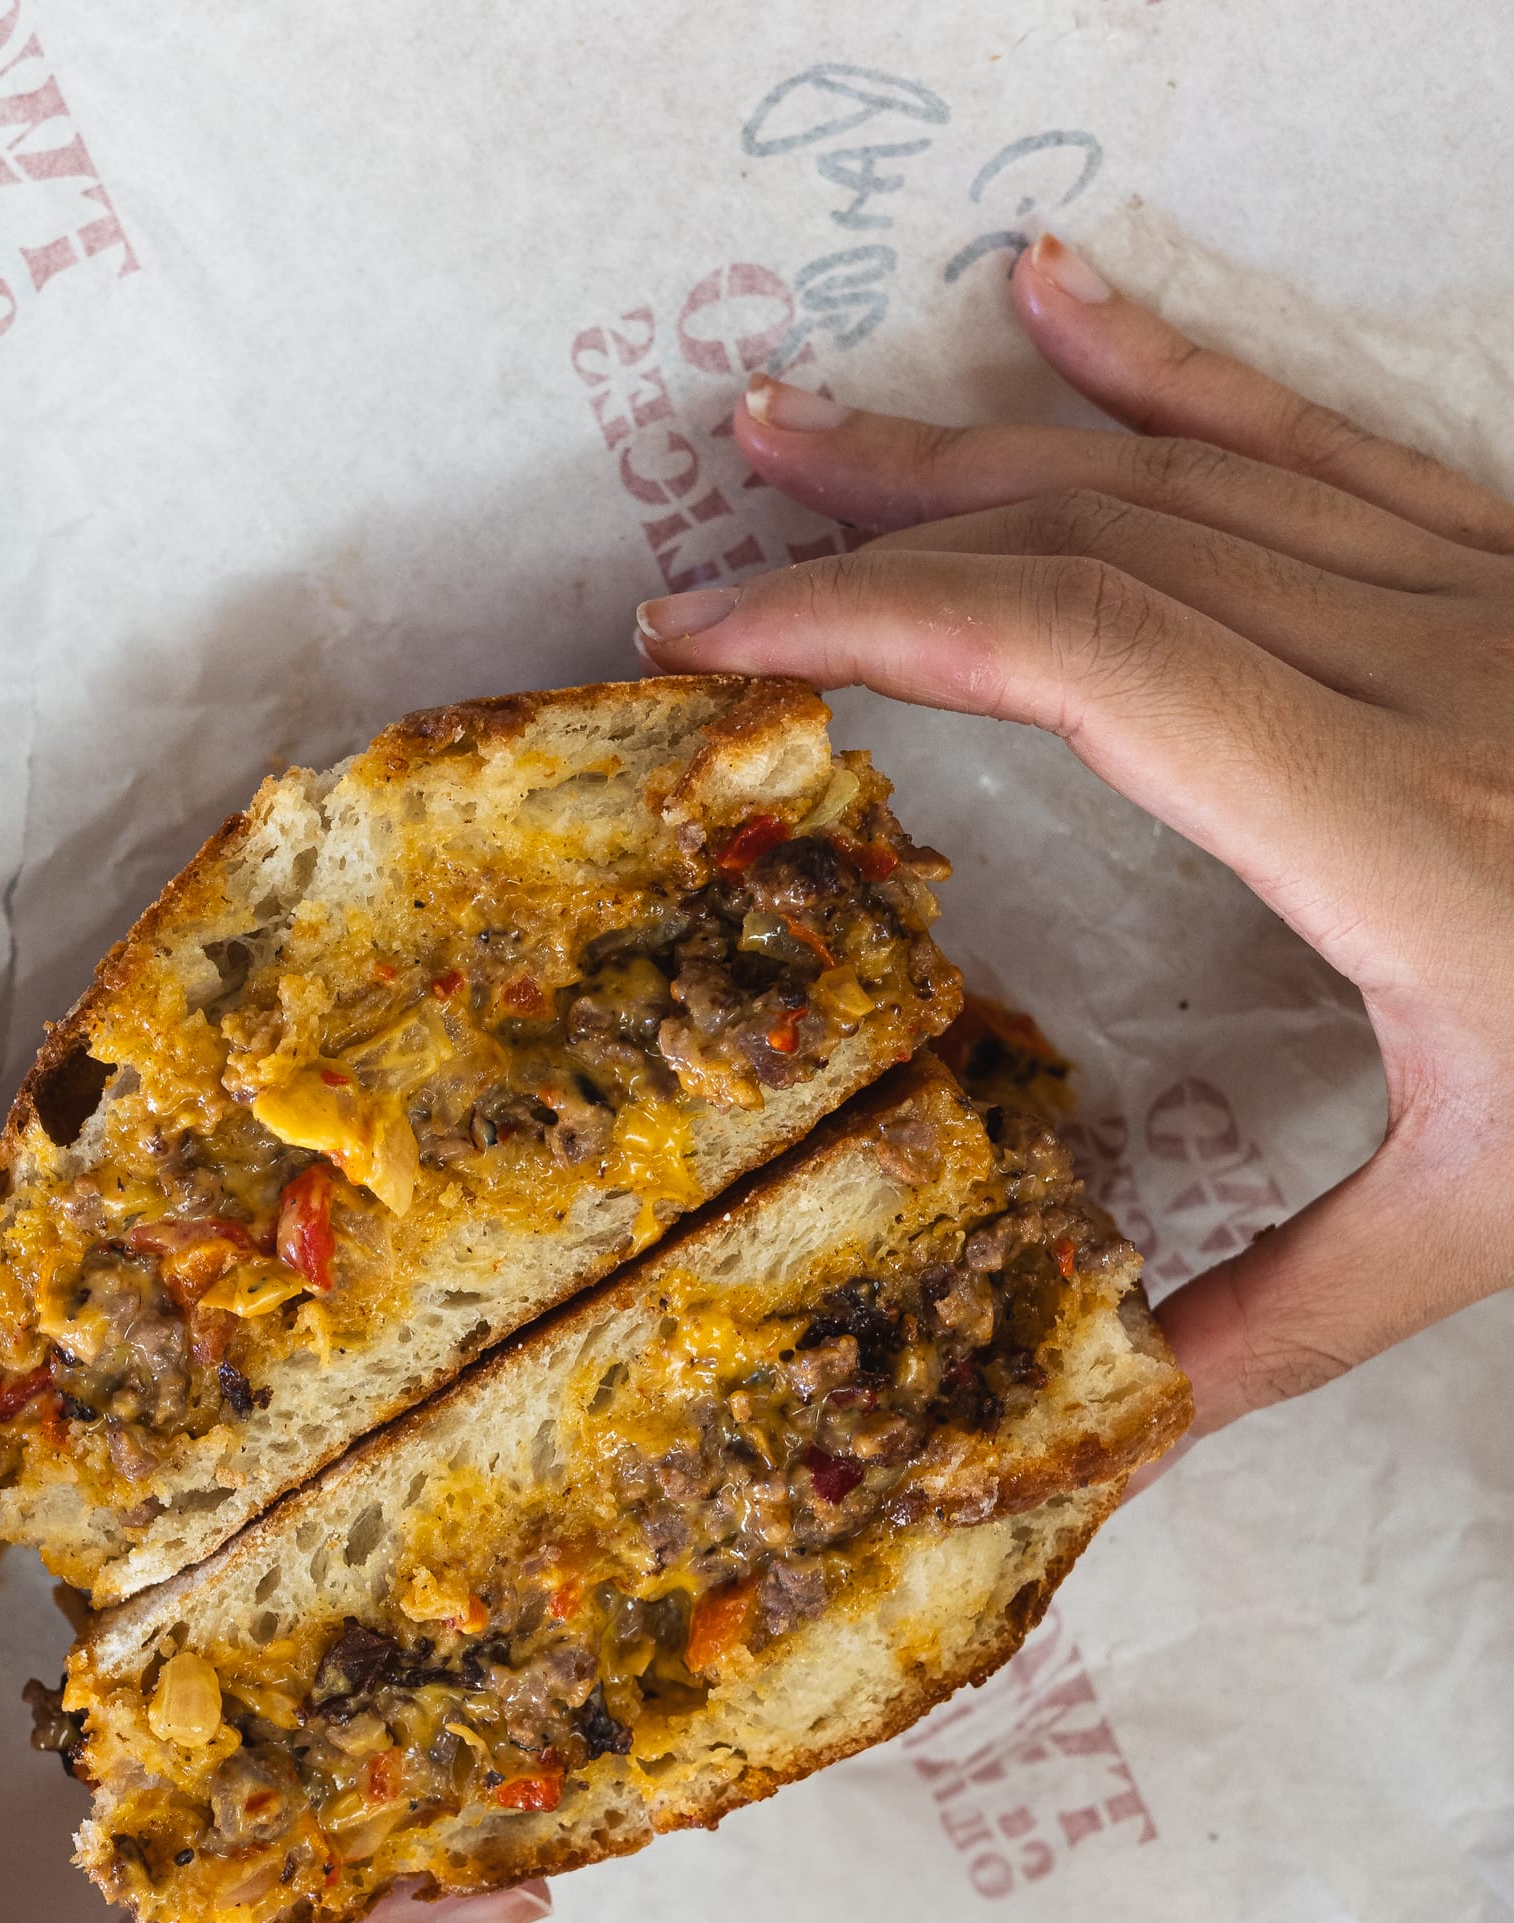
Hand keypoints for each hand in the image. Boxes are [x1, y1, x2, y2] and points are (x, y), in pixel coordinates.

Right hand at [635, 232, 1513, 1435]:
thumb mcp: (1503, 1222)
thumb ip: (1292, 1317)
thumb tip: (1106, 1420)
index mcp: (1396, 828)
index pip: (1091, 658)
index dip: (880, 625)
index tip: (716, 643)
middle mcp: (1426, 670)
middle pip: (1095, 549)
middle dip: (873, 547)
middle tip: (697, 580)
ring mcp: (1473, 591)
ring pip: (1178, 475)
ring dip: (967, 447)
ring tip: (795, 431)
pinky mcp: (1500, 562)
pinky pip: (1307, 435)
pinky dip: (1167, 364)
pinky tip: (1057, 295)